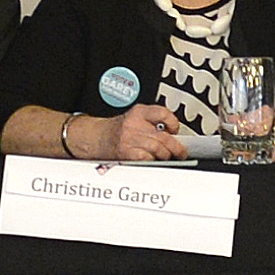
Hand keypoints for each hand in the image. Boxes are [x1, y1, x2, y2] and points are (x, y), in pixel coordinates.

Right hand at [72, 105, 190, 160]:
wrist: (94, 138)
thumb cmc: (115, 131)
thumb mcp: (134, 119)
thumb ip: (151, 124)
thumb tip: (172, 136)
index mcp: (139, 112)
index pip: (163, 113)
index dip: (173, 123)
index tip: (175, 130)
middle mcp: (134, 124)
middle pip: (164, 137)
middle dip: (176, 147)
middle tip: (180, 152)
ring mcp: (130, 139)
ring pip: (158, 149)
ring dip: (165, 156)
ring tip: (166, 158)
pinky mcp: (126, 153)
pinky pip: (147, 159)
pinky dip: (152, 162)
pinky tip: (151, 161)